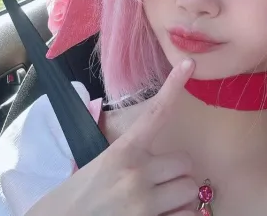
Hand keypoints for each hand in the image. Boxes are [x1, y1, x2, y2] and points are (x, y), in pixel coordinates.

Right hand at [31, 59, 199, 215]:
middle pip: (185, 162)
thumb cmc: (76, 199)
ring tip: (155, 203)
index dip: (174, 87)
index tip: (189, 64)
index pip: (155, 115)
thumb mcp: (99, 166)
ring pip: (190, 190)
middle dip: (175, 173)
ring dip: (178, 197)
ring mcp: (145, 203)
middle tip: (156, 183)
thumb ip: (129, 157)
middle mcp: (136, 174)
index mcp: (121, 153)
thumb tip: (161, 161)